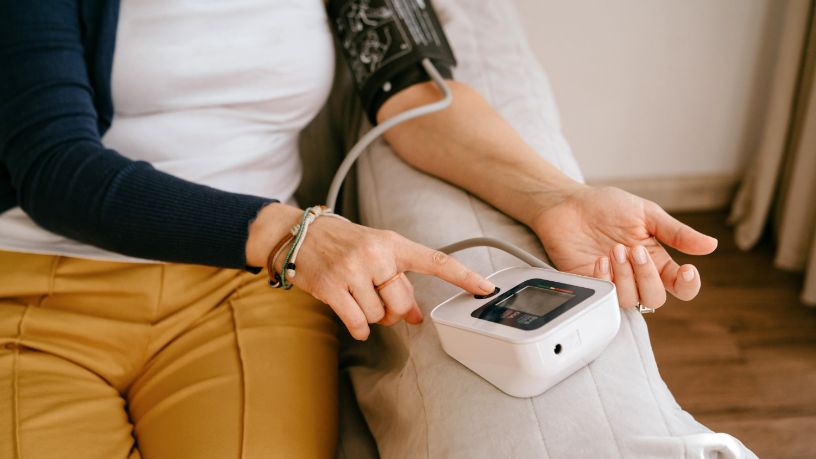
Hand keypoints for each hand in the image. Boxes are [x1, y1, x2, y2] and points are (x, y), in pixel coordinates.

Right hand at [248, 204, 495, 339]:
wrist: (298, 233)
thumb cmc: (342, 243)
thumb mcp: (375, 253)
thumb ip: (398, 280)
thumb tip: (417, 316)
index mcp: (392, 242)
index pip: (435, 260)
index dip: (463, 276)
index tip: (486, 287)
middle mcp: (375, 254)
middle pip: (401, 303)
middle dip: (393, 310)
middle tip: (380, 302)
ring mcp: (352, 270)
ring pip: (378, 315)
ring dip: (371, 317)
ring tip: (358, 298)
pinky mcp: (331, 287)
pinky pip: (357, 323)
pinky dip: (359, 329)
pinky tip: (354, 320)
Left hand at [530, 186, 717, 309]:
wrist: (567, 203)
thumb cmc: (605, 206)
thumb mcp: (645, 214)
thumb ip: (676, 232)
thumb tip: (711, 245)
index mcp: (655, 259)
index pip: (680, 285)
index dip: (688, 285)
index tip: (686, 271)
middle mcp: (635, 275)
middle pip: (655, 298)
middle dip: (647, 275)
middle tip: (633, 249)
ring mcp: (613, 282)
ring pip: (630, 301)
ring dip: (625, 277)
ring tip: (613, 250)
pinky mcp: (590, 285)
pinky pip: (603, 297)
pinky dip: (605, 279)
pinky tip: (599, 260)